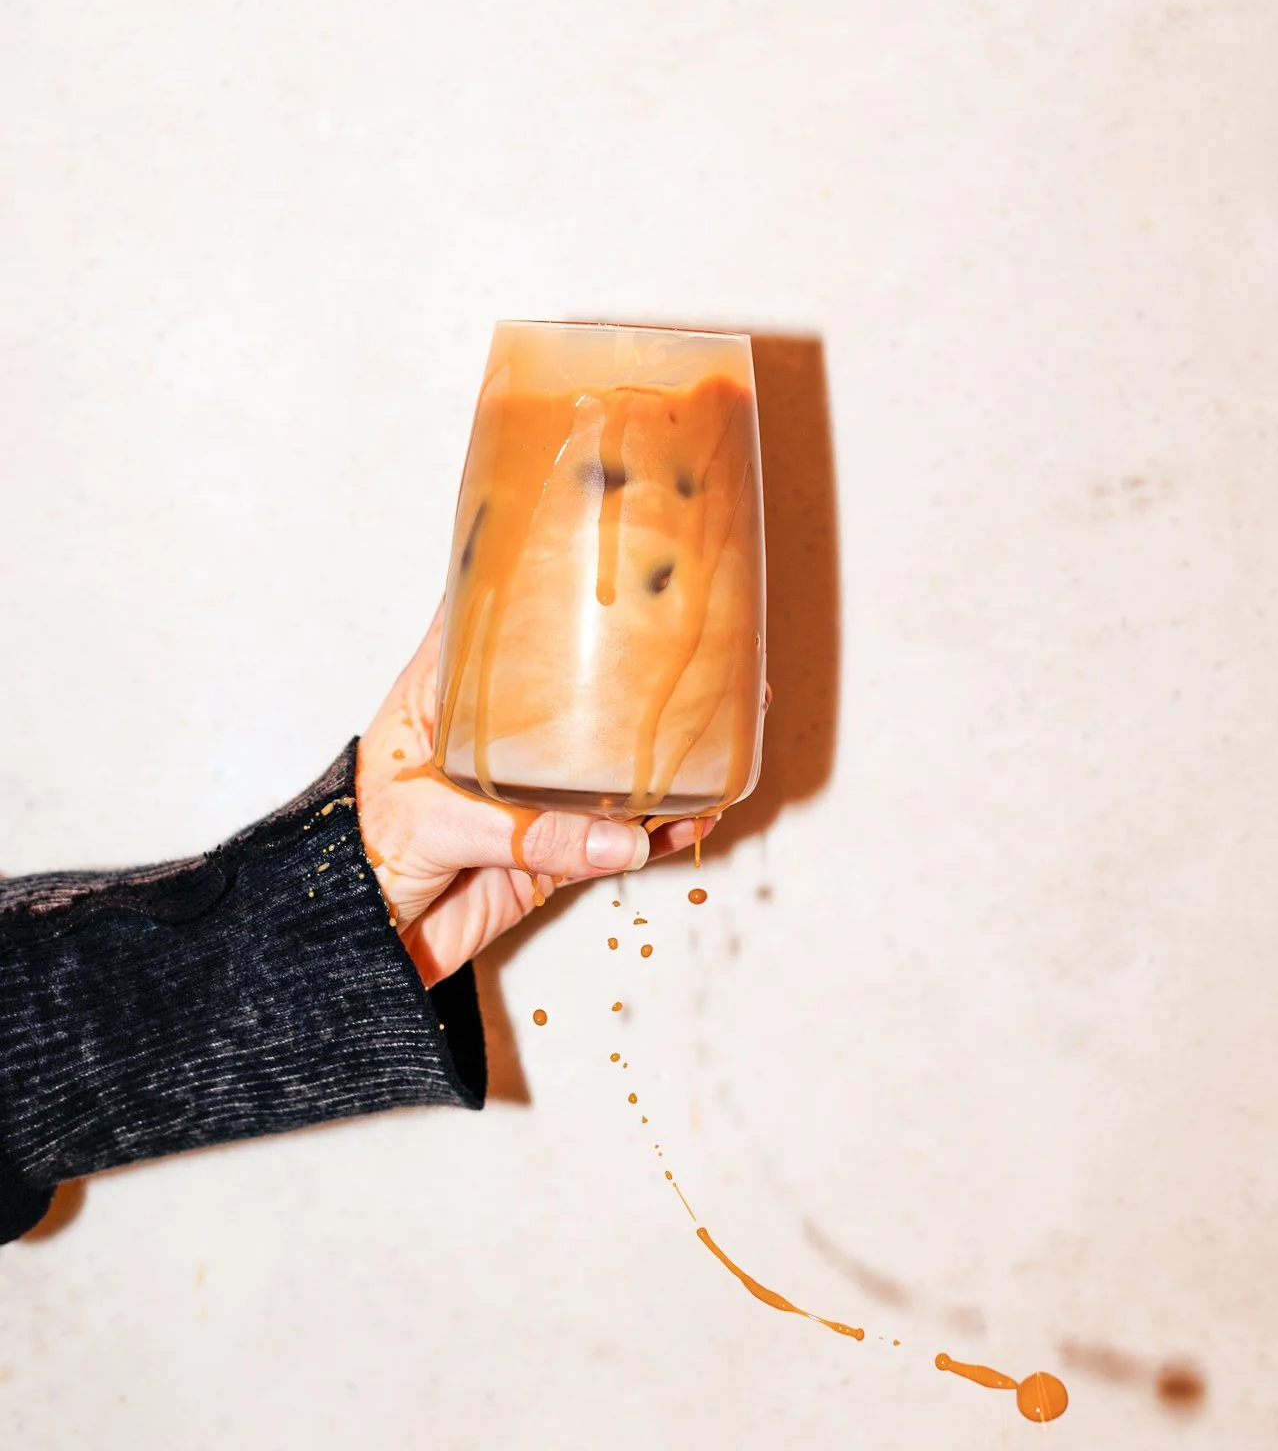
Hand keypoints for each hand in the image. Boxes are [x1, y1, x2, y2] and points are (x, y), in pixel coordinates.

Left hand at [355, 603, 765, 987]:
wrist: (352, 947)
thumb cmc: (355, 857)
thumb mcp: (434, 822)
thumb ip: (525, 830)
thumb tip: (621, 838)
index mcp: (444, 697)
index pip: (480, 613)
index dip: (522, 569)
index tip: (578, 535)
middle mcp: (491, 737)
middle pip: (565, 684)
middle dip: (626, 664)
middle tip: (693, 639)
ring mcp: (522, 795)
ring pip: (602, 763)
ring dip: (658, 752)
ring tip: (720, 729)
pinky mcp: (542, 854)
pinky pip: (610, 840)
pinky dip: (655, 835)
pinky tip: (694, 820)